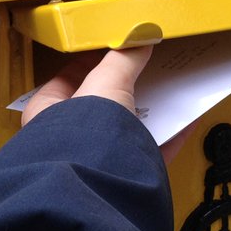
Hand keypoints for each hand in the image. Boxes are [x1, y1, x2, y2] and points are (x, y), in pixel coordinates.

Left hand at [21, 46, 190, 163]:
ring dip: (147, 112)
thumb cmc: (79, 142)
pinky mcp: (123, 178)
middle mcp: (68, 140)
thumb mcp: (105, 84)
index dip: (91, 63)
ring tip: (167, 92)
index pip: (68, 79)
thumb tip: (138, 42)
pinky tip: (184, 122)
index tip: (114, 51)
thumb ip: (122, 61)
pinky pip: (149, 152)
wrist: (96, 188)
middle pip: (101, 106)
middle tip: (145, 71)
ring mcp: (96, 160)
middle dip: (125, 89)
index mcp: (47, 113)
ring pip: (126, 130)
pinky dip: (169, 137)